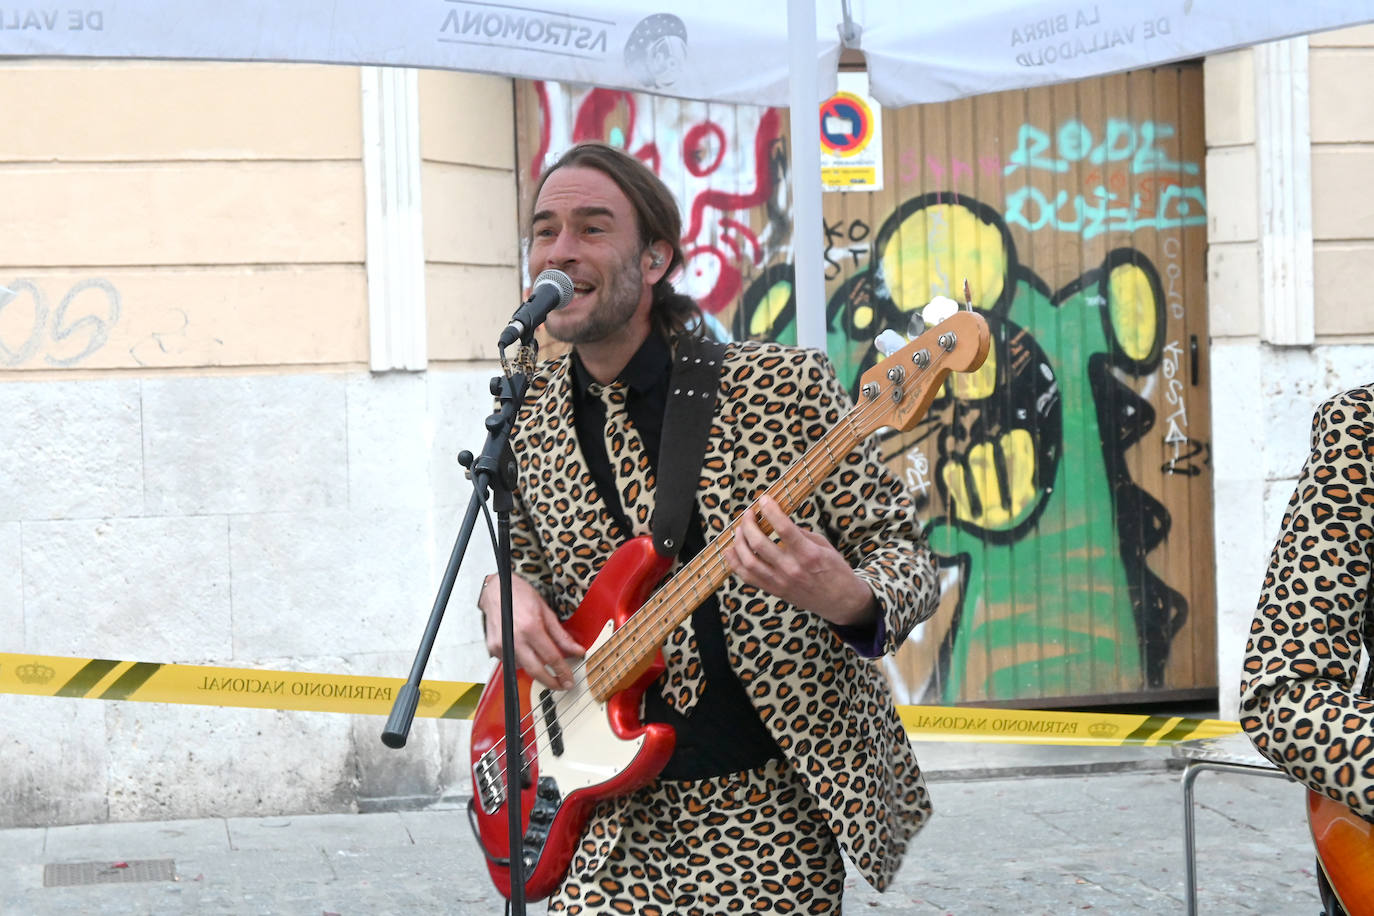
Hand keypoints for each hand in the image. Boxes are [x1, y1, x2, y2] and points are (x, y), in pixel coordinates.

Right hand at [480, 574, 583, 689]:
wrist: (495, 589)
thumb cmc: (520, 595)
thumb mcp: (546, 611)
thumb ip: (561, 635)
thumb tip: (577, 651)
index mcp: (531, 627)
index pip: (551, 657)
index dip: (563, 672)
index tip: (569, 680)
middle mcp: (515, 638)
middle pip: (536, 670)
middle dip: (551, 682)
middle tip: (562, 686)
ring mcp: (502, 644)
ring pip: (523, 668)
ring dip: (535, 668)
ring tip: (541, 658)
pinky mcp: (493, 647)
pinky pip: (511, 662)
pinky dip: (521, 660)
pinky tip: (524, 648)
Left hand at [724, 496, 876, 626]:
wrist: (842, 602)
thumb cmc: (835, 570)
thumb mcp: (824, 546)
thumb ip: (800, 533)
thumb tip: (779, 520)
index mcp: (808, 554)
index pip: (784, 528)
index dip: (771, 510)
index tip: (764, 499)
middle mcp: (792, 569)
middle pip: (759, 544)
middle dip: (748, 524)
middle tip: (748, 514)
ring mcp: (781, 583)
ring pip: (749, 562)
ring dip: (739, 542)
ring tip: (740, 530)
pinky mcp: (775, 591)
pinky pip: (748, 578)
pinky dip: (735, 563)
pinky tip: (730, 550)